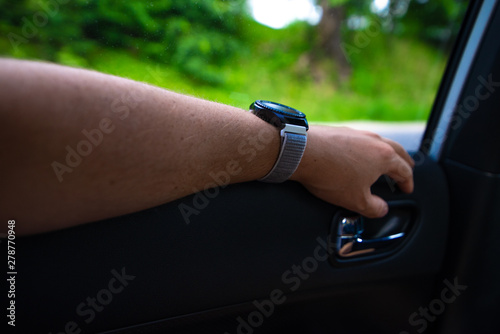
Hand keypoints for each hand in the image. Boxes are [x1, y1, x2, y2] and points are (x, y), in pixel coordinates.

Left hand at [291, 125, 414, 217]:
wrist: (301, 152)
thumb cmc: (329, 174)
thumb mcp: (355, 200)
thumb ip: (374, 208)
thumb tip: (381, 209)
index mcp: (384, 157)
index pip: (404, 170)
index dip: (408, 182)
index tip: (406, 188)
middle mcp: (373, 141)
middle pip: (396, 151)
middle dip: (403, 162)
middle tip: (405, 169)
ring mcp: (357, 133)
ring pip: (379, 141)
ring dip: (385, 152)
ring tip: (383, 161)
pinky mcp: (341, 131)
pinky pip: (360, 139)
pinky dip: (366, 148)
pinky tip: (357, 154)